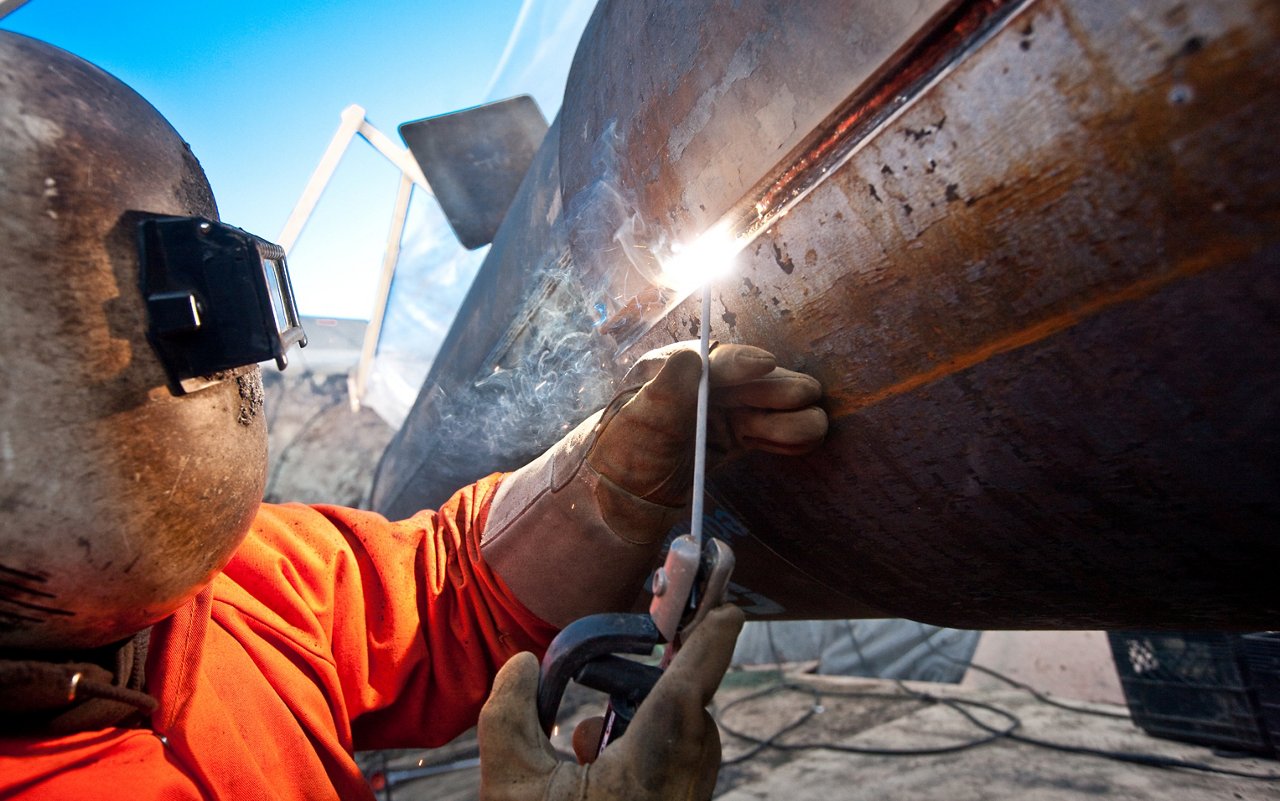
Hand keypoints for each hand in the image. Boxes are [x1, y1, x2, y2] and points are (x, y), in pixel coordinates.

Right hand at [478, 604, 744, 800]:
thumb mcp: (512, 786)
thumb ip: (507, 713)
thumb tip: (522, 664)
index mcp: (650, 767)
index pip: (692, 685)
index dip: (711, 640)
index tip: (727, 607)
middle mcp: (683, 779)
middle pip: (685, 701)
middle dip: (653, 681)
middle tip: (615, 669)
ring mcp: (690, 795)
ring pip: (682, 728)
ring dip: (643, 716)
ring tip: (586, 745)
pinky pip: (678, 756)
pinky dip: (644, 744)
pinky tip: (594, 764)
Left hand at [589, 341, 827, 512]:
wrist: (620, 501)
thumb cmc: (620, 458)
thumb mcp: (639, 423)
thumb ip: (667, 391)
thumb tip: (693, 356)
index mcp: (671, 371)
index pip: (714, 360)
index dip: (742, 362)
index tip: (767, 364)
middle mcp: (700, 387)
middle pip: (748, 383)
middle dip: (778, 389)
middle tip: (807, 396)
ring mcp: (718, 413)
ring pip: (763, 409)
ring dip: (789, 417)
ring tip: (814, 427)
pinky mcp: (731, 438)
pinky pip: (764, 433)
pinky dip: (785, 438)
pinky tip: (807, 441)